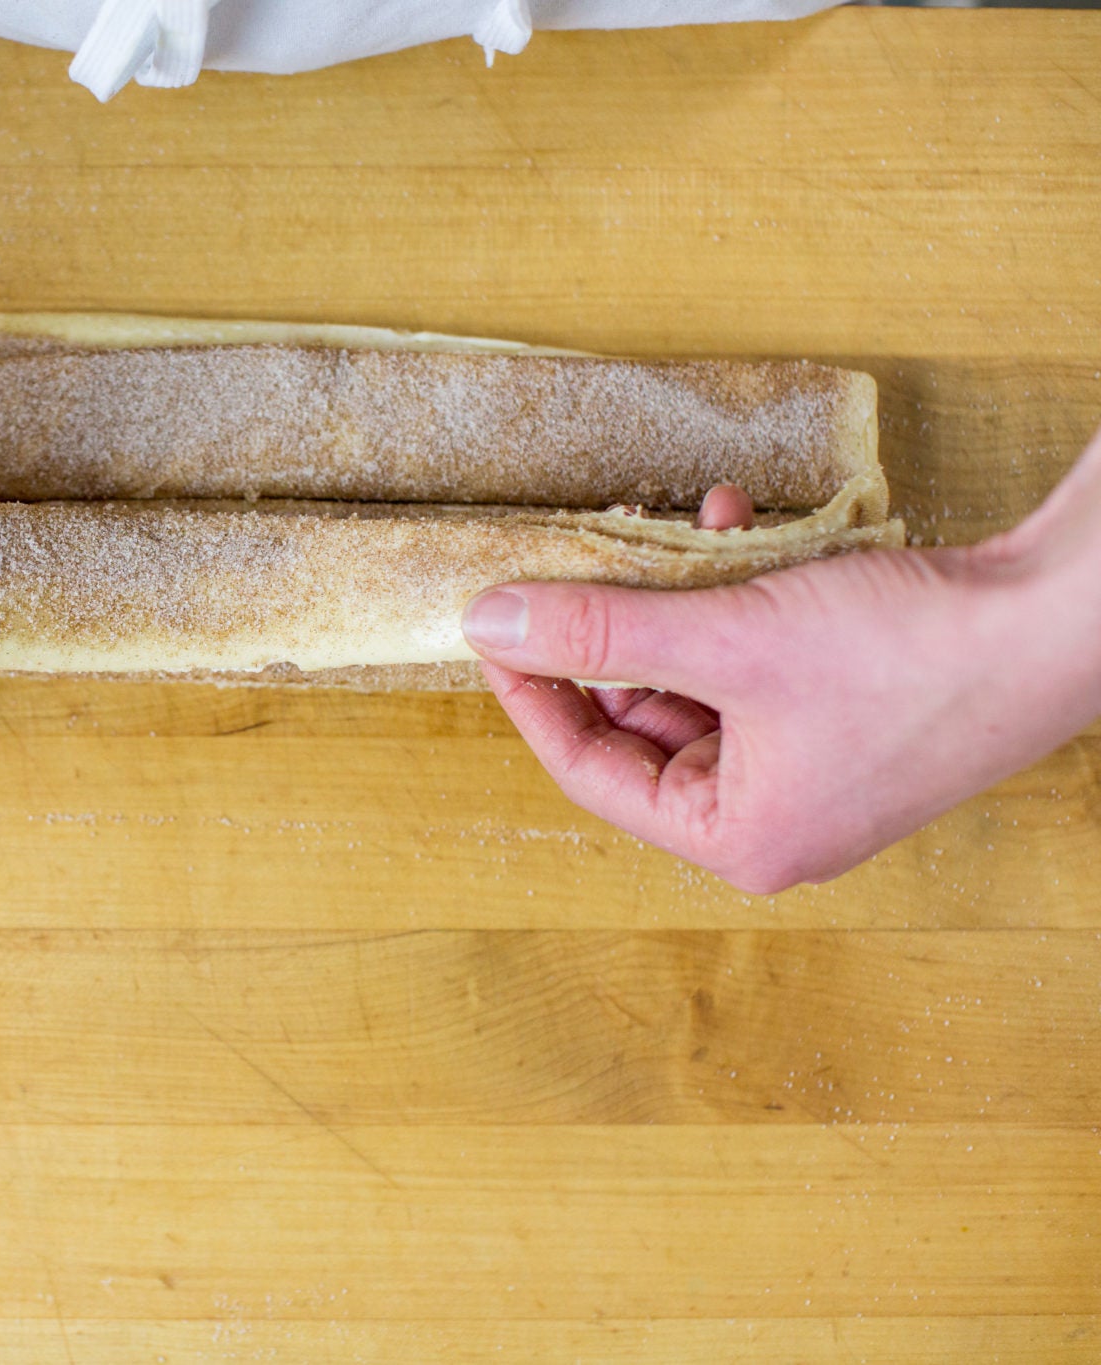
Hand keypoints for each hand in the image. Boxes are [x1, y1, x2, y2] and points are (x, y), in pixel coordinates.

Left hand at [460, 431, 1100, 891]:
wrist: (1061, 619)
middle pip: (641, 727)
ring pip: (698, 683)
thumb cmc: (909, 655)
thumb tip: (490, 621)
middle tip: (571, 566)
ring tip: (661, 529)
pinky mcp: (847, 715)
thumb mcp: (726, 637)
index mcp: (739, 838)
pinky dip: (732, 600)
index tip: (496, 628)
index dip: (532, 695)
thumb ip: (599, 632)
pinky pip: (755, 663)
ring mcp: (814, 769)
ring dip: (673, 605)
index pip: (591, 775)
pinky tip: (730, 527)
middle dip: (612, 636)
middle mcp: (773, 818)